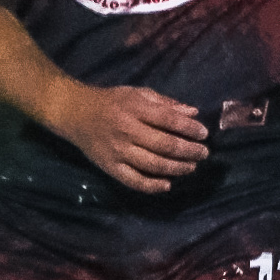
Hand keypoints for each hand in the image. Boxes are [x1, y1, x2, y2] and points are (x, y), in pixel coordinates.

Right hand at [51, 80, 207, 192]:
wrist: (76, 114)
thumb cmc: (112, 102)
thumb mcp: (138, 94)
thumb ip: (165, 103)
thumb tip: (193, 113)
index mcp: (134, 108)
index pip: (168, 120)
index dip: (190, 128)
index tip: (204, 134)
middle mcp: (126, 130)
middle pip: (164, 145)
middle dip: (189, 151)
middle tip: (204, 153)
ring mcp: (117, 151)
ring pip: (153, 165)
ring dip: (177, 168)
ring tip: (191, 167)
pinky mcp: (110, 167)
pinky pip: (133, 181)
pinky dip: (152, 186)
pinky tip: (167, 185)